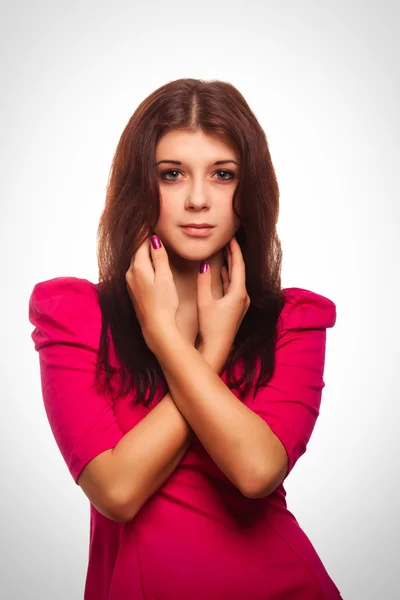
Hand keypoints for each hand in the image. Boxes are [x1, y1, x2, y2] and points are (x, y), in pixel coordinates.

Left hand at [125, 234, 179, 353]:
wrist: (156, 327)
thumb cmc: (164, 303)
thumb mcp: (165, 277)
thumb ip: (159, 257)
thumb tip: (153, 239)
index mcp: (138, 267)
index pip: (140, 241)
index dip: (145, 229)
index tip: (149, 216)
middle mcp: (130, 273)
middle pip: (136, 249)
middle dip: (142, 237)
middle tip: (148, 223)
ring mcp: (129, 282)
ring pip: (135, 260)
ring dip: (142, 249)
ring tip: (148, 238)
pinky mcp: (133, 290)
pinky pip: (136, 269)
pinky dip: (141, 261)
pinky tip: (147, 260)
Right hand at [196, 236, 249, 369]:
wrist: (217, 348)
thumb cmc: (210, 328)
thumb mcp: (204, 302)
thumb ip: (204, 281)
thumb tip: (206, 264)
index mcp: (238, 293)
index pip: (239, 265)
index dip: (234, 249)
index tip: (231, 237)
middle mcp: (243, 297)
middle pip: (239, 270)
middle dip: (233, 255)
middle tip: (227, 240)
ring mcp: (241, 303)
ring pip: (237, 279)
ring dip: (230, 265)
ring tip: (224, 251)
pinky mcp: (236, 308)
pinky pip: (234, 287)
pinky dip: (228, 277)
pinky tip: (222, 271)